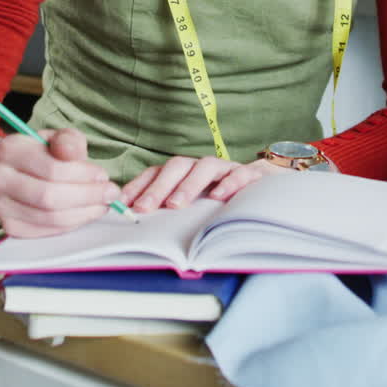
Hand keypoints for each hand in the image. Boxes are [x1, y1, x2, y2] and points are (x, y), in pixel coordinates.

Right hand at [0, 128, 121, 237]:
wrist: (9, 169)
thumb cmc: (38, 153)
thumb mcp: (55, 138)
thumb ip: (68, 141)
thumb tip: (75, 153)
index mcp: (10, 150)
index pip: (51, 169)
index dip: (82, 175)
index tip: (103, 176)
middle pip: (49, 197)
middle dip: (86, 197)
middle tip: (109, 194)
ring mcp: (0, 206)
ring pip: (48, 218)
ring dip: (81, 214)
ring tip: (100, 205)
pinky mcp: (8, 226)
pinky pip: (44, 232)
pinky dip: (69, 225)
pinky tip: (82, 214)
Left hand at [120, 154, 288, 212]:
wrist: (263, 187)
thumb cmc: (220, 199)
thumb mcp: (193, 206)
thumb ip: (169, 209)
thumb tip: (136, 220)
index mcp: (183, 172)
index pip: (156, 172)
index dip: (139, 185)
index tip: (123, 202)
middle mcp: (200, 166)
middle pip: (175, 167)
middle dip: (157, 188)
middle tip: (144, 208)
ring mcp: (224, 168)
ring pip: (203, 167)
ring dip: (187, 185)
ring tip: (176, 205)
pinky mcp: (248, 174)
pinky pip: (237, 174)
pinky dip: (227, 183)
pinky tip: (218, 197)